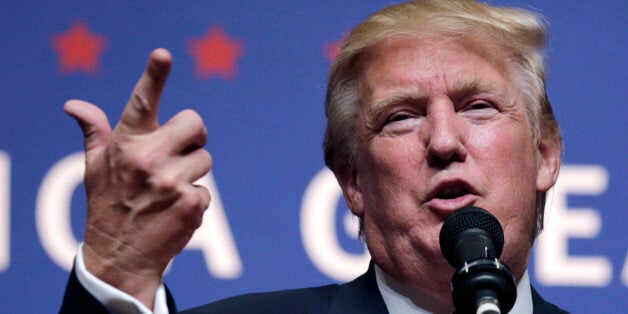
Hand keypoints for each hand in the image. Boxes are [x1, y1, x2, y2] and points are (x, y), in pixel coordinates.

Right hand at [64, 49, 211, 307]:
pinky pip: (206, 190)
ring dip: (192, 173)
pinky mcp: (191, 203)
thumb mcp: (94, 169)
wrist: (120, 257)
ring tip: (168, 191)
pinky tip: (174, 212)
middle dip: (192, 137)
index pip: (141, 102)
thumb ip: (94, 133)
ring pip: (205, 159)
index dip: (154, 75)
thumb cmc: (108, 205)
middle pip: (195, 123)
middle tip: (177, 154)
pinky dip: (194, 200)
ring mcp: (171, 182)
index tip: (163, 54)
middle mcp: (148, 159)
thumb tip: (74, 105)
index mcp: (125, 145)